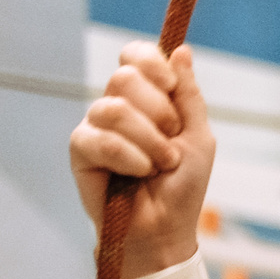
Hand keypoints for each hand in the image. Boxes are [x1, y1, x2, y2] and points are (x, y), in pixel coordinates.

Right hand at [69, 42, 214, 272]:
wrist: (166, 228)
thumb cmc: (184, 185)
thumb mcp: (199, 137)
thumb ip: (189, 96)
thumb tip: (181, 51)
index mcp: (148, 98)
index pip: (135, 56)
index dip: (150, 61)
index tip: (169, 83)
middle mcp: (118, 106)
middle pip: (124, 77)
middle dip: (157, 109)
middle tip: (171, 138)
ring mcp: (96, 126)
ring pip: (112, 108)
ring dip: (148, 140)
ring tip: (160, 164)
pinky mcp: (81, 150)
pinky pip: (100, 139)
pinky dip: (129, 158)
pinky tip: (138, 174)